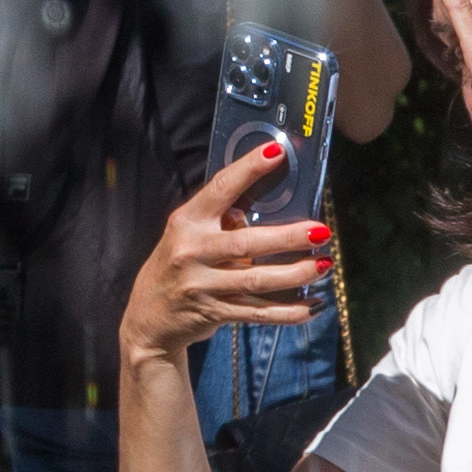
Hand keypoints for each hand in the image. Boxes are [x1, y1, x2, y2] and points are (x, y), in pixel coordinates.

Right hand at [122, 147, 334, 360]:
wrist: (148, 318)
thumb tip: (274, 206)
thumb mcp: (189, 234)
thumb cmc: (178, 264)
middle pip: (246, 242)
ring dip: (295, 274)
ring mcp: (201, 285)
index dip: (249, 169)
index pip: (221, 188)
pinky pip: (256, 312)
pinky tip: (310, 307)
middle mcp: (192, 251)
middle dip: (288, 238)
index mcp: (188, 221)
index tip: (277, 153)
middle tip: (320, 231)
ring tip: (323, 264)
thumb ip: (221, 220)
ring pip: (256, 280)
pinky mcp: (213, 312)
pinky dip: (286, 312)